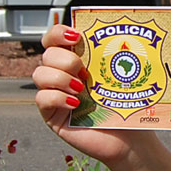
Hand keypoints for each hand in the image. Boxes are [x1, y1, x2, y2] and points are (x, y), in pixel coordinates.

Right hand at [33, 24, 155, 167]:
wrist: (131, 139)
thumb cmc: (128, 106)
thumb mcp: (124, 77)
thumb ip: (118, 57)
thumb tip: (131, 30)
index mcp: (78, 60)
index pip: (56, 38)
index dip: (59, 33)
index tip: (76, 35)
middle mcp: (63, 75)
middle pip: (47, 54)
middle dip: (64, 58)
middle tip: (83, 69)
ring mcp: (56, 95)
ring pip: (39, 74)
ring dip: (59, 77)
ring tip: (81, 88)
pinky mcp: (52, 115)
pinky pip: (42, 99)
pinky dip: (57, 98)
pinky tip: (76, 103)